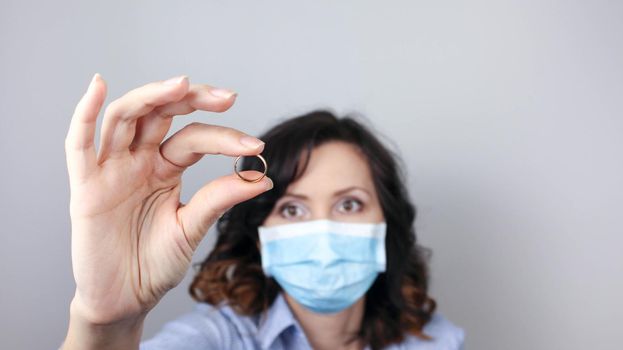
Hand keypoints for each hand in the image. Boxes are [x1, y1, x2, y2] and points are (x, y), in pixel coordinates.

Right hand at [64, 74, 271, 325]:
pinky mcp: (85, 186)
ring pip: (125, 117)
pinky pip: (79, 144)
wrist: (126, 299)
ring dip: (151, 96)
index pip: (193, 138)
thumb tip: (262, 177)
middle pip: (160, 113)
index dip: (224, 138)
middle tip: (227, 97)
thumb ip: (219, 199)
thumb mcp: (192, 228)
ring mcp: (111, 169)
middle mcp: (138, 160)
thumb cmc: (155, 263)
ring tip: (181, 84)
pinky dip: (85, 113)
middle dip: (192, 98)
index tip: (256, 146)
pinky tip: (98, 87)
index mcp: (165, 168)